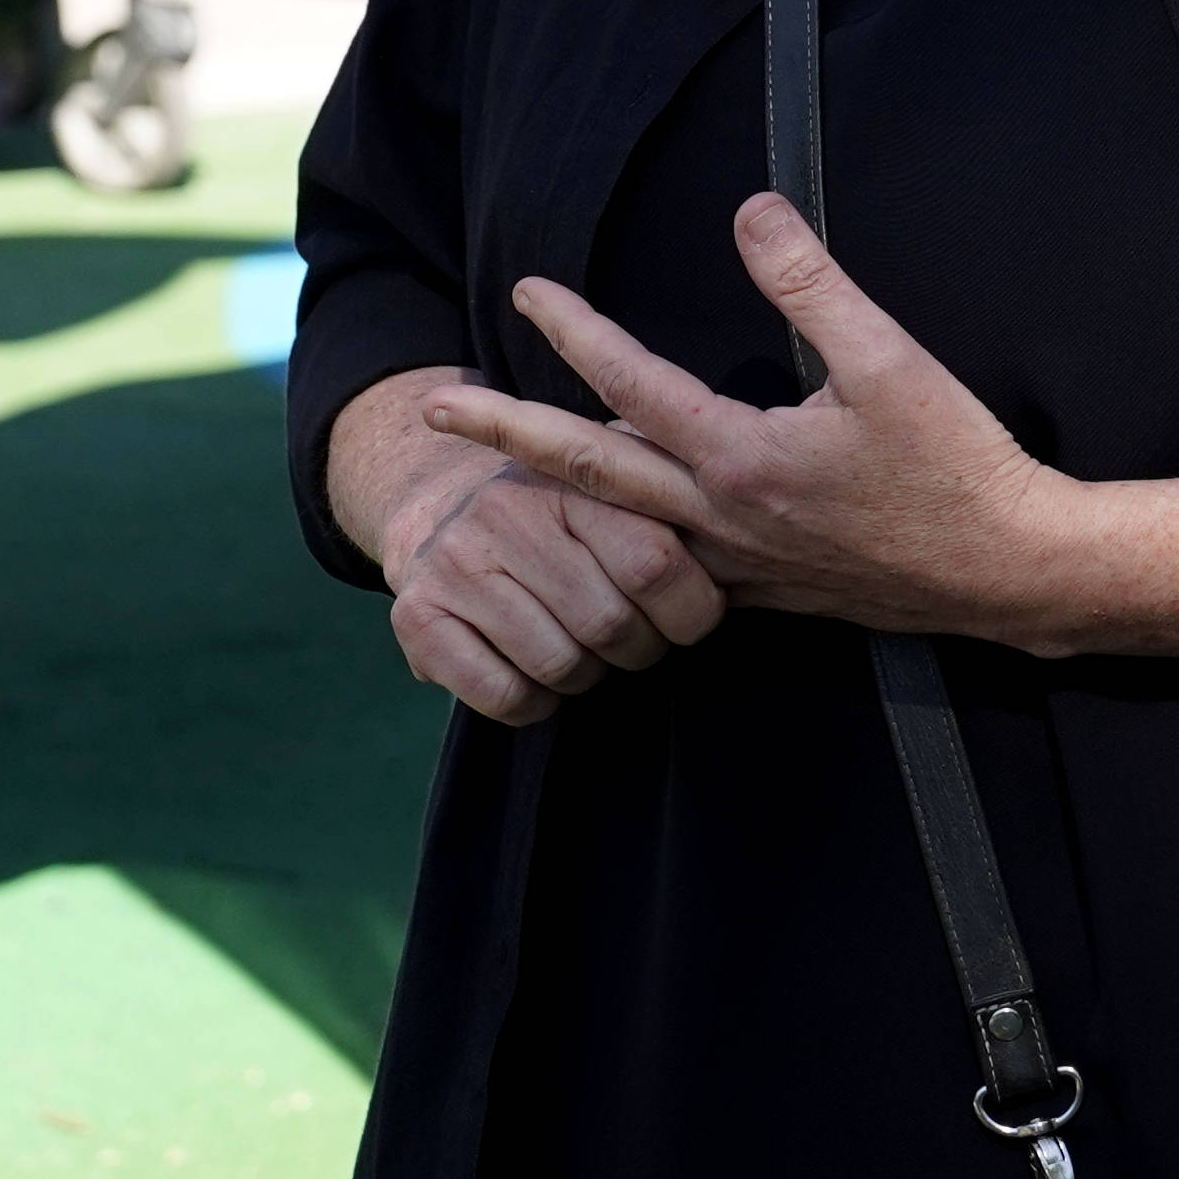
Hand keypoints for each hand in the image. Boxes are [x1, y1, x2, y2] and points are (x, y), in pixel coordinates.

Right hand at [364, 426, 724, 726]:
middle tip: (629, 636)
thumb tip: (760, 529)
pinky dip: (533, 703)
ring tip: (579, 646)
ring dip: (584, 677)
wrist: (443, 515)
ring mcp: (456, 561)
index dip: (691, 612)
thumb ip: (680, 497)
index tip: (688, 618)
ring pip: (562, 665)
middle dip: (638, 649)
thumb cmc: (566, 516)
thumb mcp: (620, 482)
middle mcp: (507, 509)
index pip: (656, 563)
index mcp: (571, 475)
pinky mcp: (417, 616)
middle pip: (612, 624)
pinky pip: (506, 696)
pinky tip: (531, 672)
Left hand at [458, 199, 1093, 640]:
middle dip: (506, 432)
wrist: (1010, 571)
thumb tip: (751, 211)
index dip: (572, 330)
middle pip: (586, 471)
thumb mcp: (890, 362)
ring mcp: (736, 567)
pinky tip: (619, 523)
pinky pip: (667, 563)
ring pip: (620, 525)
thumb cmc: (958, 466)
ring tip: (508, 458)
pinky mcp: (765, 591)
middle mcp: (720, 521)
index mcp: (741, 461)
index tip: (528, 290)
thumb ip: (812, 285)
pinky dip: (624, 536)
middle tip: (434, 405)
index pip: (628, 385)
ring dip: (558, 489)